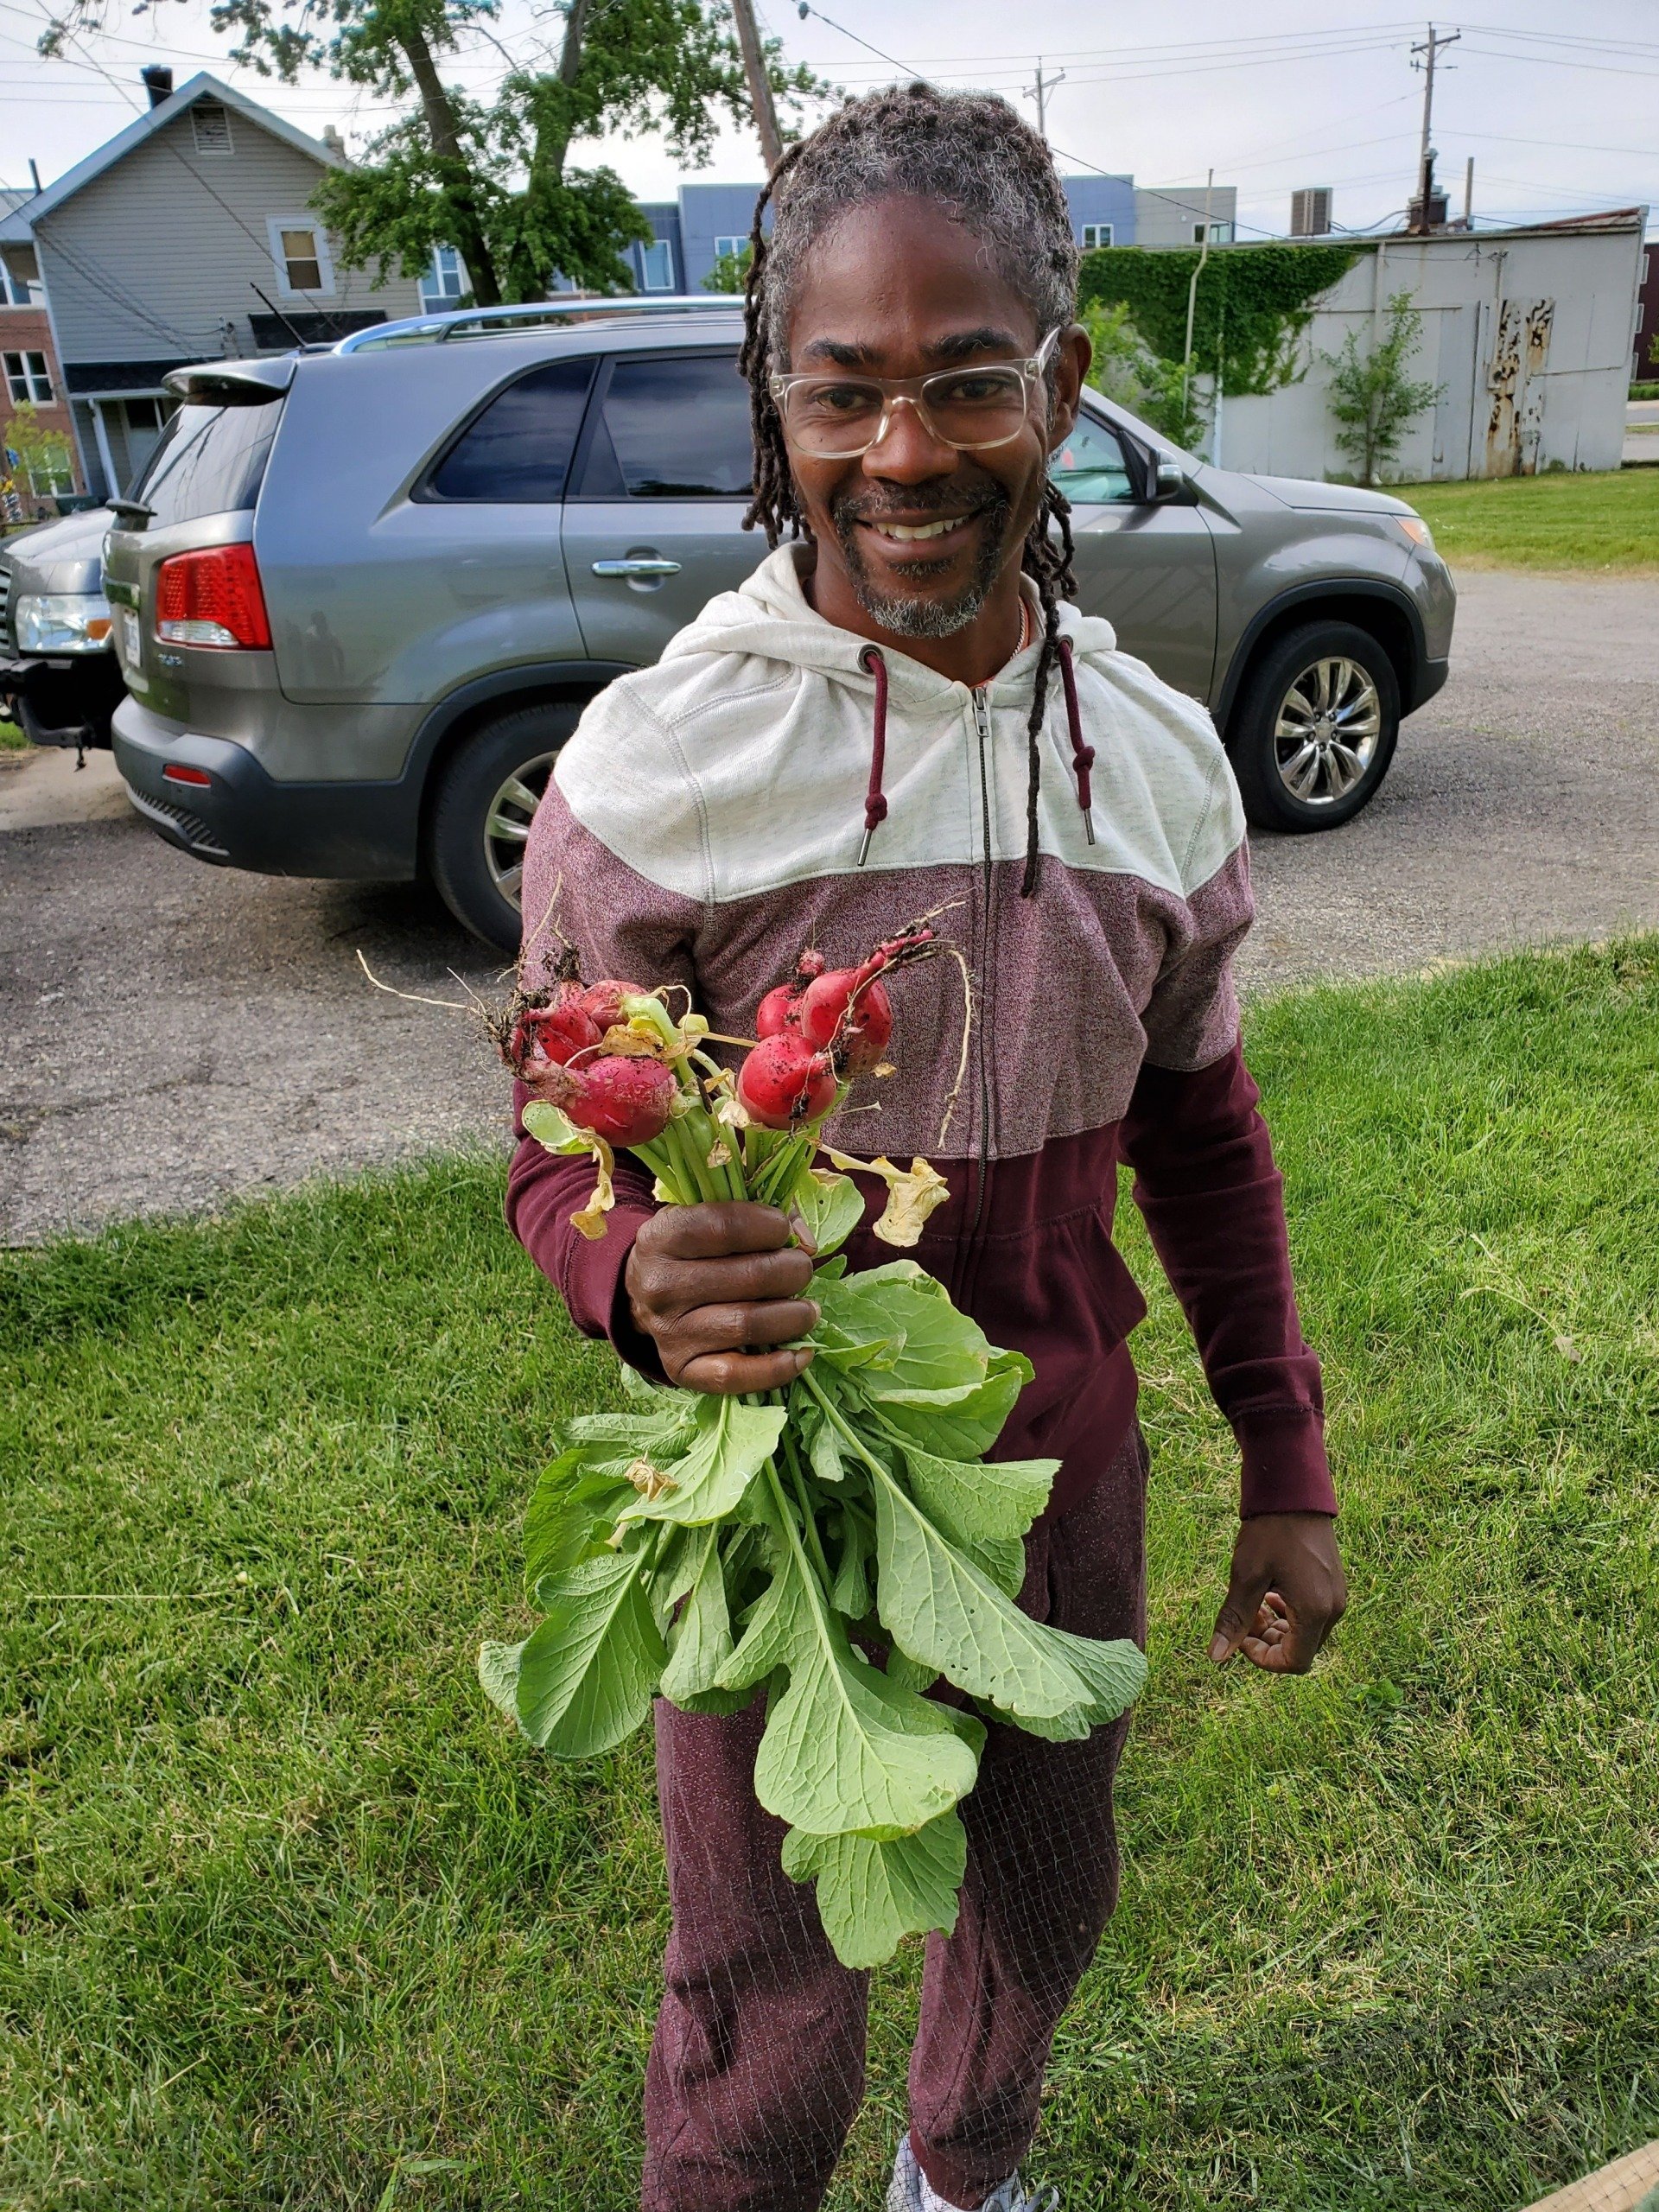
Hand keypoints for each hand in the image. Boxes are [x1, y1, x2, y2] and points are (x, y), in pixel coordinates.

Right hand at [625, 1202, 817, 1393]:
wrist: (644, 1298)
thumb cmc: (692, 1250)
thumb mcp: (710, 1217)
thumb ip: (761, 1216)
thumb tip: (807, 1242)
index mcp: (662, 1237)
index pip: (725, 1227)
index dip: (770, 1226)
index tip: (783, 1230)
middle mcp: (661, 1285)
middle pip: (750, 1277)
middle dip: (794, 1271)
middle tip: (801, 1270)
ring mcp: (669, 1331)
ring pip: (748, 1324)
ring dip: (795, 1316)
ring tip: (808, 1309)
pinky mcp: (681, 1368)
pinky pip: (735, 1376)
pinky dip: (779, 1368)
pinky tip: (802, 1353)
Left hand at [1208, 1513, 1346, 1673]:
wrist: (1293, 1489)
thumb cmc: (1270, 1531)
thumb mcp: (1246, 1575)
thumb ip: (1234, 1619)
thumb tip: (1216, 1657)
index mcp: (1315, 1611)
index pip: (1294, 1663)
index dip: (1264, 1659)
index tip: (1241, 1637)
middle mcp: (1333, 1608)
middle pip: (1302, 1649)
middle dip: (1269, 1641)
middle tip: (1245, 1616)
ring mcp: (1336, 1594)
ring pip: (1307, 1632)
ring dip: (1278, 1627)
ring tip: (1255, 1601)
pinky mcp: (1333, 1582)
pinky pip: (1313, 1613)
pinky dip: (1290, 1612)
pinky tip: (1270, 1590)